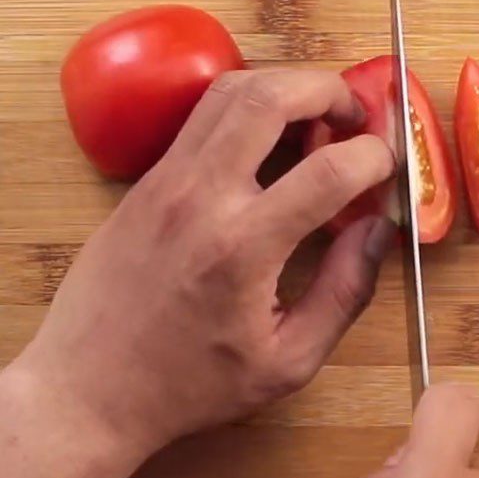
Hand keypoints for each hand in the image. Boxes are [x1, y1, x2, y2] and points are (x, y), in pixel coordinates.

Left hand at [13, 69, 394, 457]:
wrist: (89, 389)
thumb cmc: (191, 385)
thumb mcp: (288, 361)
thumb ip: (345, 292)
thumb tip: (377, 230)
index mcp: (244, 248)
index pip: (329, 171)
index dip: (375, 157)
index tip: (389, 166)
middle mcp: (201, 197)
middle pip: (270, 97)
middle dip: (328, 90)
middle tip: (355, 116)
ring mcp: (166, 181)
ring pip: (230, 91)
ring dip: (285, 88)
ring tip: (315, 119)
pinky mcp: (146, 181)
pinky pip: (202, 116)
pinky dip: (248, 108)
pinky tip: (268, 142)